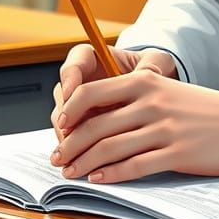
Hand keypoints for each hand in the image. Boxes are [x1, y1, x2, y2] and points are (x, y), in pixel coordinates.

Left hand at [50, 53, 218, 180]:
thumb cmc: (203, 110)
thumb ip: (136, 99)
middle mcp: (153, 102)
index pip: (93, 92)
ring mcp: (165, 128)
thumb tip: (95, 116)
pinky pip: (134, 166)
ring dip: (84, 163)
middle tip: (58, 158)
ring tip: (71, 172)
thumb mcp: (168, 92)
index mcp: (148, 81)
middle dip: (71, 145)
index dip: (69, 112)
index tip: (59, 127)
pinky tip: (99, 179)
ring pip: (110, 147)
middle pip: (96, 125)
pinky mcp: (176, 153)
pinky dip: (111, 175)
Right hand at [51, 44, 176, 139]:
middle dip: (64, 114)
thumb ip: (150, 65)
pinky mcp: (82, 125)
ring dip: (67, 136)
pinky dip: (75, 148)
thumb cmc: (151, 71)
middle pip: (62, 95)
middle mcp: (82, 81)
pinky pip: (71, 137)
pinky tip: (83, 160)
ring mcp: (80, 105)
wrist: (154, 93)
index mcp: (95, 59)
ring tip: (75, 150)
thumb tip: (144, 74)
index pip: (74, 62)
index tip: (71, 93)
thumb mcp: (155, 63)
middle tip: (69, 130)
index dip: (69, 77)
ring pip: (63, 119)